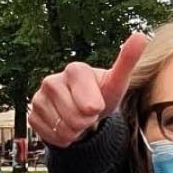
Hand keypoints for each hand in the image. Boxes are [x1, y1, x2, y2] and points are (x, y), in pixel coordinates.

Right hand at [29, 32, 146, 147]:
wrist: (83, 109)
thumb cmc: (102, 93)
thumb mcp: (117, 81)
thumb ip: (127, 60)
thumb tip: (141, 35)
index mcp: (74, 69)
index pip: (89, 105)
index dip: (96, 110)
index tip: (97, 103)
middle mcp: (52, 80)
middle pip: (75, 119)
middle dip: (86, 123)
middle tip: (88, 114)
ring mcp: (39, 97)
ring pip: (62, 129)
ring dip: (74, 131)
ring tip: (77, 119)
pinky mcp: (32, 114)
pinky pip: (49, 136)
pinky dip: (61, 137)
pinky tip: (64, 125)